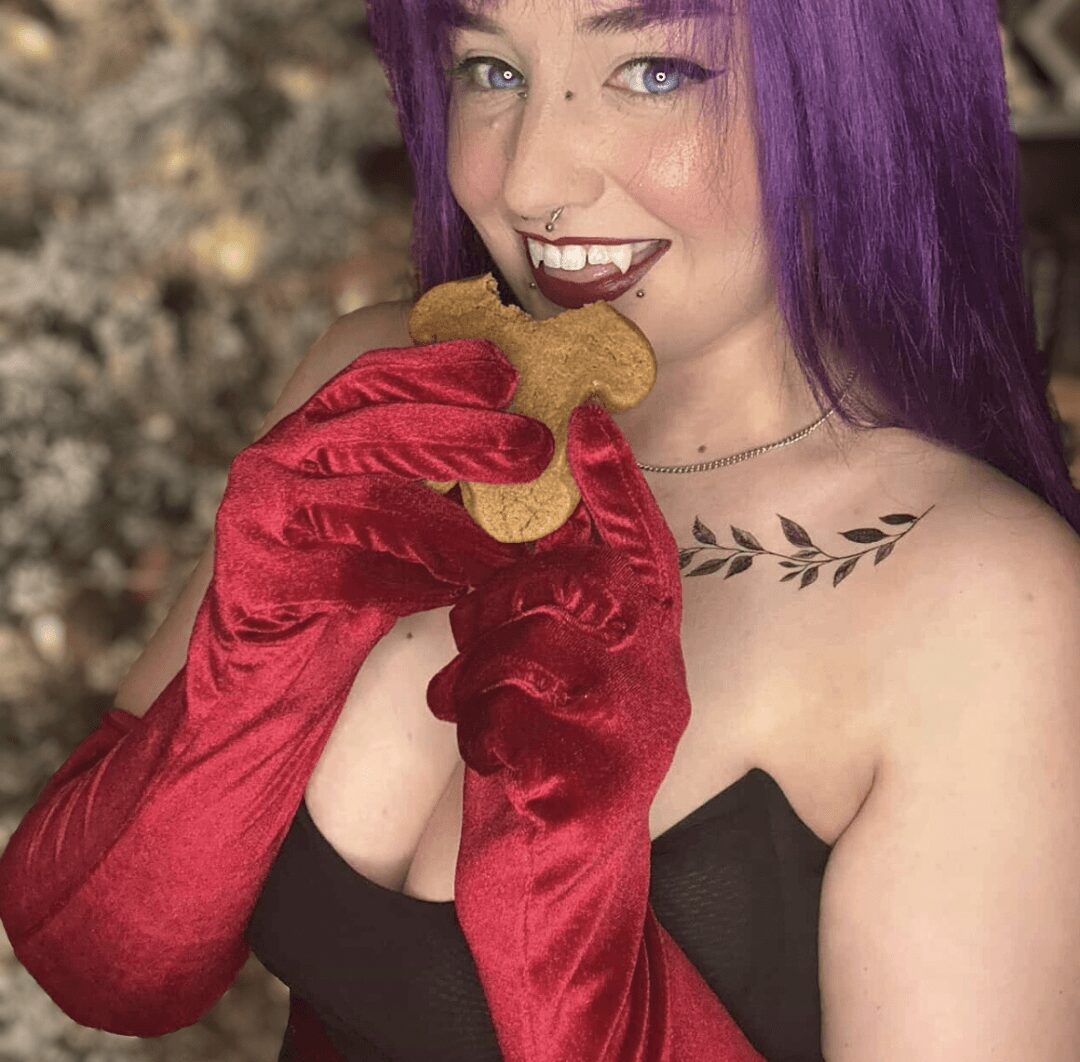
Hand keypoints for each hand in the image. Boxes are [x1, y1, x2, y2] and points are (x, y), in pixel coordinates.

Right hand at [208, 338, 555, 646]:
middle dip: (463, 434)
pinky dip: (409, 583)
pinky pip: (346, 575)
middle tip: (534, 447)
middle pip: (377, 430)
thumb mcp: (384, 514)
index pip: (373, 378)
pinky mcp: (253, 578)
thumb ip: (431, 475)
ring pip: (368, 502)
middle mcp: (276, 458)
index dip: (439, 368)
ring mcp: (258, 515)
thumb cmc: (341, 582)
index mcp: (309, 428)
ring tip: (507, 550)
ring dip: (450, 527)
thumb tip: (527, 451)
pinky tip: (452, 594)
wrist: (260, 671)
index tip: (506, 373)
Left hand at [427, 399, 688, 823]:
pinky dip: (477, 731)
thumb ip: (556, 605)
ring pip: (531, 651)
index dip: (616, 481)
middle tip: (474, 632)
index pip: (645, 545)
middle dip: (501, 599)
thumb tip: (517, 525)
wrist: (558, 897)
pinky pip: (509, 723)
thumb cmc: (548, 759)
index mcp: (651, 643)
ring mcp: (631, 738)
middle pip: (572, 587)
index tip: (586, 414)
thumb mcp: (560, 672)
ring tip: (472, 698)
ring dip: (480, 671)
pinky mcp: (591, 792)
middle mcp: (657, 681)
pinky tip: (487, 751)